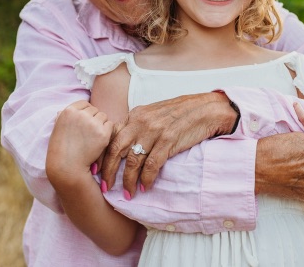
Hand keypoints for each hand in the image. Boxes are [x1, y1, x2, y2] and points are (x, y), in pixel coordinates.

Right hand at [46, 100, 113, 187]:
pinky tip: (98, 140)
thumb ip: (63, 117)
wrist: (66, 167)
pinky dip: (107, 131)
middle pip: (95, 109)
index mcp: (68, 111)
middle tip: (87, 133)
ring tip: (92, 137)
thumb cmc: (60, 149)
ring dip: (100, 124)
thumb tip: (65, 110)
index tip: (82, 123)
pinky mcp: (103, 133)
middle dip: (93, 119)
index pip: (84, 103)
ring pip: (103, 116)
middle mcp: (81, 114)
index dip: (85, 112)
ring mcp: (92, 123)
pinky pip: (110, 125)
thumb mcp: (57, 128)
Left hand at [101, 92, 236, 197]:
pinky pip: (151, 165)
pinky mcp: (168, 141)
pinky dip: (146, 179)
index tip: (96, 170)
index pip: (112, 136)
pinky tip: (145, 187)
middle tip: (105, 187)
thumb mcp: (155, 114)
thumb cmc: (182, 114)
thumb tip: (125, 146)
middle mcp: (141, 121)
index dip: (102, 155)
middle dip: (108, 171)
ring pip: (133, 161)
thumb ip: (139, 126)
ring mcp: (155, 131)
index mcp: (136, 114)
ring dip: (128, 180)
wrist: (207, 110)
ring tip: (128, 193)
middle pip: (116, 150)